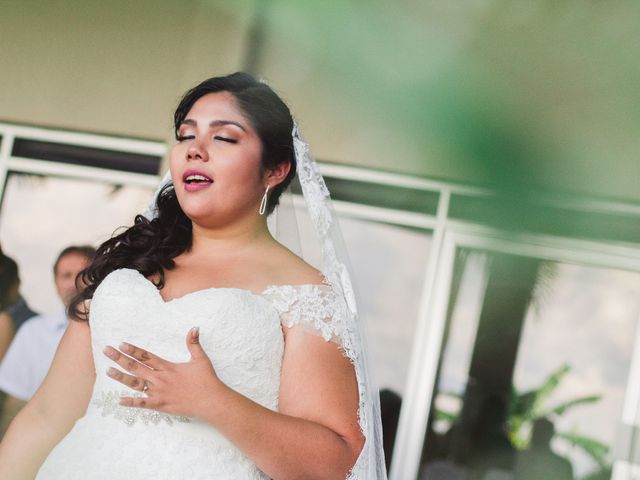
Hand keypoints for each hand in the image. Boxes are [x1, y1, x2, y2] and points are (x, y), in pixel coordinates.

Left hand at [102, 327, 221, 417]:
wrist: (211, 401)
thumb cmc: (207, 380)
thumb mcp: (201, 358)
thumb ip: (193, 343)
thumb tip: (194, 328)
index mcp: (168, 367)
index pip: (146, 356)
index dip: (133, 350)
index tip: (121, 344)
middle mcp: (160, 378)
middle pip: (136, 367)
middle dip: (119, 358)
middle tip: (106, 351)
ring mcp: (159, 392)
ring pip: (136, 384)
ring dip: (121, 377)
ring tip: (108, 371)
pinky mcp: (161, 405)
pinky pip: (143, 403)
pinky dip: (131, 402)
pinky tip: (119, 400)